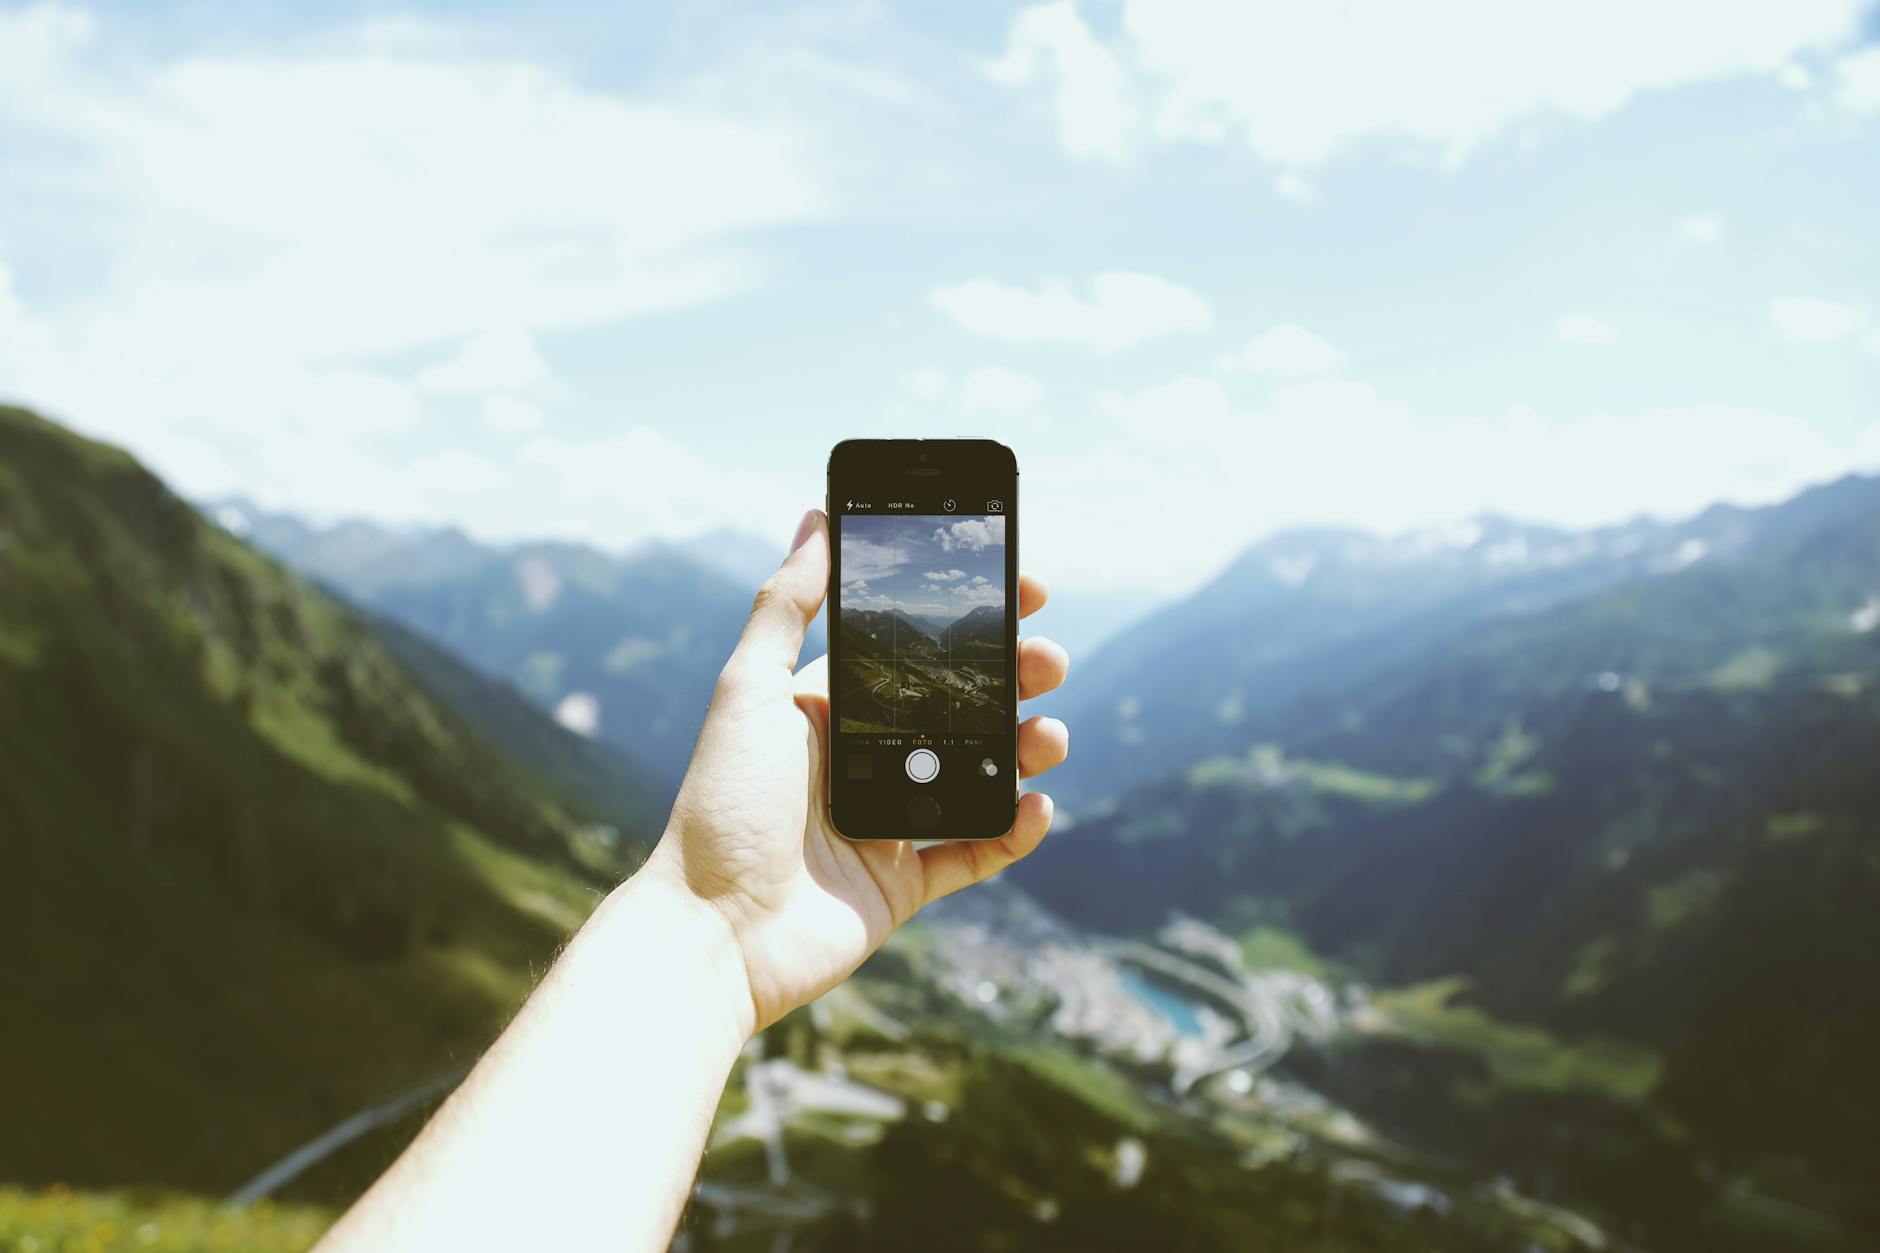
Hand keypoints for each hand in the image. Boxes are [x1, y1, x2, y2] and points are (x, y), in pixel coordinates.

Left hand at [644, 508, 1069, 1034]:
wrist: (713, 932)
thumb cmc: (722, 804)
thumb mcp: (748, 690)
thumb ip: (787, 604)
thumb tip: (815, 514)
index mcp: (831, 709)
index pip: (915, 649)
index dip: (970, 619)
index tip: (1025, 588)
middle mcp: (864, 759)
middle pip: (960, 707)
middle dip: (1014, 677)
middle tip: (1051, 661)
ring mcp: (889, 822)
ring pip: (980, 774)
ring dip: (1026, 750)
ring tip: (1049, 736)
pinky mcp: (904, 884)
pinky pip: (975, 852)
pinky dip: (1014, 831)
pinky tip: (1037, 806)